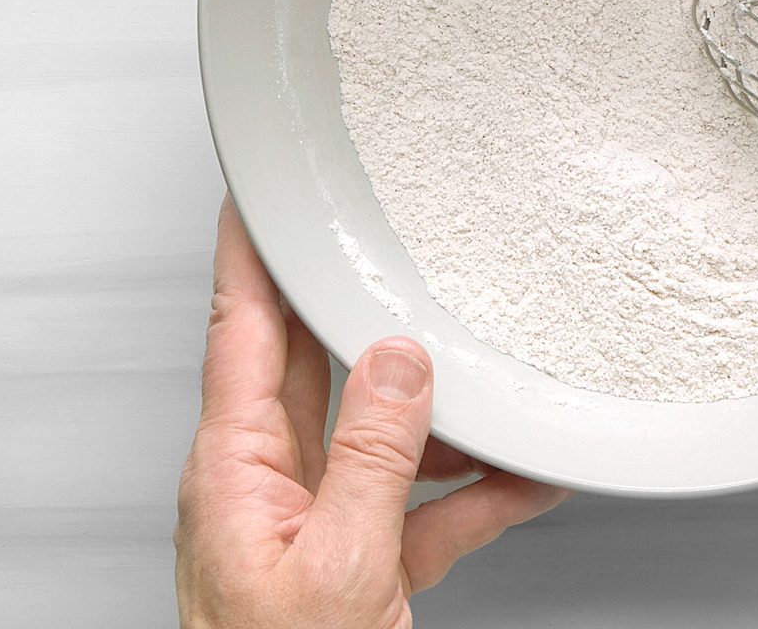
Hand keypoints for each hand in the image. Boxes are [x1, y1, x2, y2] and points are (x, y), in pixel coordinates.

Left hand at [175, 196, 568, 627]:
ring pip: (382, 432)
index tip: (259, 189)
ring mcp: (313, 521)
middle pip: (312, 363)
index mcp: (234, 469)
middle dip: (352, 301)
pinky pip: (422, 505)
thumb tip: (401, 360)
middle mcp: (266, 482)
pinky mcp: (358, 564)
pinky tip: (524, 477)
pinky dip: (473, 490)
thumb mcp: (340, 568)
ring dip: (443, 411)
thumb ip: (375, 456)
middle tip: (380, 237)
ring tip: (497, 380)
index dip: (248, 252)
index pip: (237, 329)